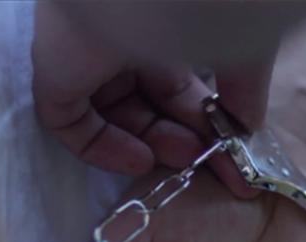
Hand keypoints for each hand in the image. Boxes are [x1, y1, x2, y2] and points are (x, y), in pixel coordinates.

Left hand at [31, 1, 270, 195]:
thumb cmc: (207, 4)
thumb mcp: (239, 50)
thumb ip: (244, 90)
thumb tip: (251, 129)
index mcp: (159, 24)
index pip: (175, 82)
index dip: (204, 120)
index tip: (232, 152)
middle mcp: (118, 37)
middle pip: (145, 102)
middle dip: (181, 136)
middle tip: (211, 162)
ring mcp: (82, 53)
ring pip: (111, 115)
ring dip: (151, 144)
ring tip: (186, 162)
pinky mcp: (54, 71)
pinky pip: (70, 123)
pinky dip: (102, 148)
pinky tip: (141, 160)